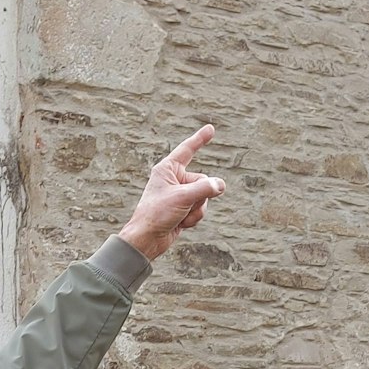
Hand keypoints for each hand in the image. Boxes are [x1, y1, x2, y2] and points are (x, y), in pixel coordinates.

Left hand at [118, 125, 225, 260]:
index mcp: (167, 169)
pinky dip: (194, 218)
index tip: (211, 129)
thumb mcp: (183, 198)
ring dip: (197, 210)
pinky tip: (180, 223)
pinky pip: (200, 209)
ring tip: (180, 216)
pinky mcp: (183, 208)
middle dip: (200, 196)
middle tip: (185, 205)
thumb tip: (221, 185)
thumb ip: (205, 188)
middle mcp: (174, 179)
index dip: (200, 139)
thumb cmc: (157, 214)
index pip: (187, 150)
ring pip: (204, 197)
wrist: (147, 239)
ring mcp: (179, 194)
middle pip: (203, 181)